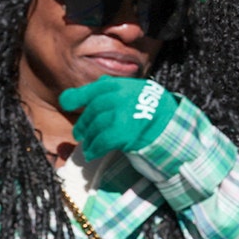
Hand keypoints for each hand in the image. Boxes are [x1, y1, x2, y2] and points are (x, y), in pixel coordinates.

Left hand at [59, 76, 176, 159]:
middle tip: (81, 133)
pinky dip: (94, 149)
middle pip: (91, 112)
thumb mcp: (137, 90)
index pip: (93, 90)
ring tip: (89, 145)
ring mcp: (118, 115)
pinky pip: (100, 142)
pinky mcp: (121, 133)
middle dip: (84, 124)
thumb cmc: (154, 108)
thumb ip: (117, 88)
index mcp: (120, 86)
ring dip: (89, 139)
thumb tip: (98, 85)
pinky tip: (92, 153)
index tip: (66, 102)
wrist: (172, 125)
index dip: (76, 96)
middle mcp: (117, 97)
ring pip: (94, 129)